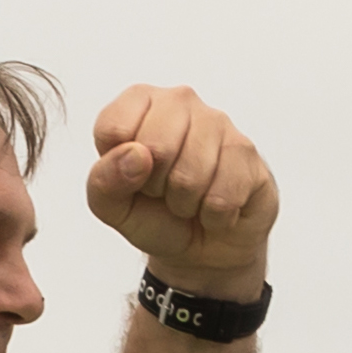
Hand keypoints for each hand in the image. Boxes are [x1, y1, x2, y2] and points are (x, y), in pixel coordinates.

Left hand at [88, 85, 277, 289]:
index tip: (135, 177)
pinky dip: (215, 216)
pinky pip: (223, 195)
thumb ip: (105, 180)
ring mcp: (217, 123)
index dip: (122, 169)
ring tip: (191, 200)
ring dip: (187, 204)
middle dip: (158, 188)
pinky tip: (215, 208)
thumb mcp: (114, 207)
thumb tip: (136, 155)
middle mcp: (179, 101)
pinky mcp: (246, 152)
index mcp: (139, 102)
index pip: (115, 128)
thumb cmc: (156, 216)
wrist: (204, 251)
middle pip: (156, 149)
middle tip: (166, 192)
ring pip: (191, 174)